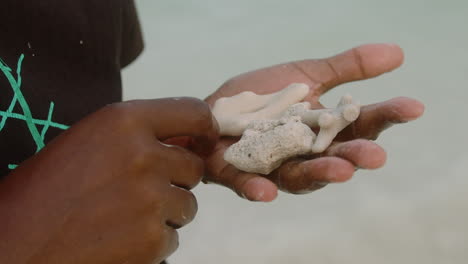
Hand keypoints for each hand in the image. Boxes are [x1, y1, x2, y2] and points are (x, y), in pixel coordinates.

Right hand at [0, 98, 217, 263]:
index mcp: (124, 121)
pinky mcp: (150, 240)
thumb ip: (137, 134)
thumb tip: (186, 138)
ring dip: (165, 213)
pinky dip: (152, 242)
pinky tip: (118, 240)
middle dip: (176, 180)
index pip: (194, 112)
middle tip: (142, 191)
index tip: (203, 141)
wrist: (16, 243)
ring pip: (186, 205)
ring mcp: (150, 199)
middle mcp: (143, 155)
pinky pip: (172, 238)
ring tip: (123, 217)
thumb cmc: (46, 189)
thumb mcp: (90, 140)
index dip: (204, 128)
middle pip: (193, 166)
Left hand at [204, 43, 423, 201]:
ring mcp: (272, 166)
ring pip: (299, 176)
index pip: (360, 126)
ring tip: (340, 171)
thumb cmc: (262, 96)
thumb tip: (398, 53)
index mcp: (323, 130)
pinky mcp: (238, 173)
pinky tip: (267, 191)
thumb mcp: (306, 73)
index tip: (413, 107)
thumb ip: (346, 68)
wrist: (213, 108)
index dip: (386, 116)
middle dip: (355, 158)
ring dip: (319, 175)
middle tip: (376, 156)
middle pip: (335, 158)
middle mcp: (304, 154)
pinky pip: (248, 184)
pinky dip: (257, 188)